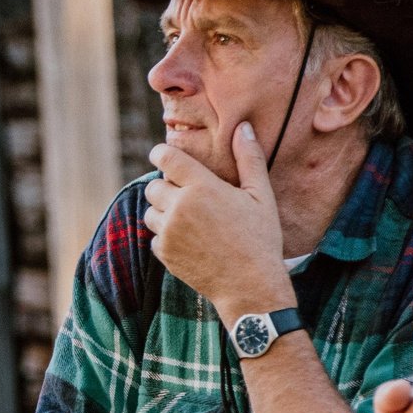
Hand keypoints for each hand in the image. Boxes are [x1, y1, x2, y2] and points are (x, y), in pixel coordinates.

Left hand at [145, 124, 294, 320]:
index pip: (166, 158)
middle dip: (167, 186)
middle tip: (188, 195)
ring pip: (150, 211)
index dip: (161, 153)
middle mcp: (179, 207)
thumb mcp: (261, 196)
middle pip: (154, 185)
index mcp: (202, 188)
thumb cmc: (260, 238)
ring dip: (164, 212)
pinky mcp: (164, 253)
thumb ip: (249, 159)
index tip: (162, 154)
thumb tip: (242, 127)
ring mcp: (168, 232)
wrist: (250, 286)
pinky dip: (166, 236)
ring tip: (191, 219)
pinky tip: (191, 240)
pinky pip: (154, 236)